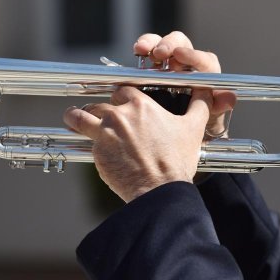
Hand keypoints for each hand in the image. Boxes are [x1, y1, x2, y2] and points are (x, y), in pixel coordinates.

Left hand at [63, 86, 211, 202]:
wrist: (159, 190)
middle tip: (100, 114)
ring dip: (76, 116)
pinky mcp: (96, 152)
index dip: (122, 95)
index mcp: (141, 105)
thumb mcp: (193, 128)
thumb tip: (207, 90)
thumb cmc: (176, 161)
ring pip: (80, 116)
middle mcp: (119, 115)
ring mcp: (105, 133)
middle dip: (100, 108)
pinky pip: (84, 140)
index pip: (123, 89)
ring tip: (72, 118)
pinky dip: (84, 140)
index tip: (120, 100)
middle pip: (100, 102)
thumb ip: (200, 104)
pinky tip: (81, 141)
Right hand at [134, 31, 236, 136]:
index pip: (202, 59)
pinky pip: (148, 51)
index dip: (192, 56)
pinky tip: (137, 51)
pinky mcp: (152, 65)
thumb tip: (229, 99)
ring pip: (162, 42)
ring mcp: (169, 61)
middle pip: (180, 42)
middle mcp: (188, 61)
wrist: (184, 126)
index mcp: (206, 71)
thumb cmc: (202, 116)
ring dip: (152, 43)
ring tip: (142, 49)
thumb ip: (220, 105)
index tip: (179, 55)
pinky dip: (142, 48)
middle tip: (159, 54)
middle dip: (169, 44)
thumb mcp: (212, 114)